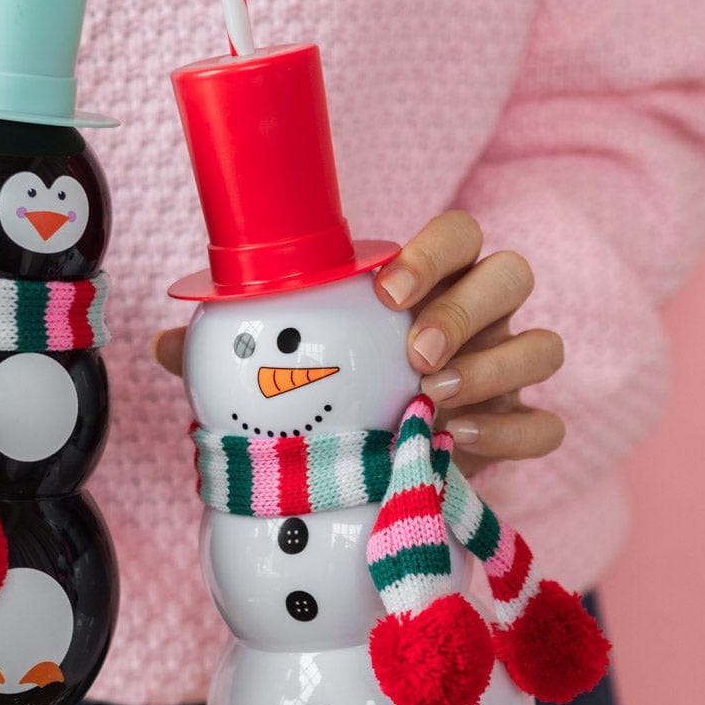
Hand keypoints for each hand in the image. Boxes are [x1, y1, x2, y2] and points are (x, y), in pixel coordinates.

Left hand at [151, 210, 563, 479]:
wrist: (367, 471)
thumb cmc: (329, 394)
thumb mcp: (283, 369)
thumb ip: (231, 351)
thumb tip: (158, 342)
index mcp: (425, 281)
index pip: (457, 233)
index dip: (434, 251)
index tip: (388, 289)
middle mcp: (477, 315)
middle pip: (511, 274)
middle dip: (466, 311)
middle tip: (414, 357)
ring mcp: (505, 368)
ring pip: (542, 344)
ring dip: (492, 371)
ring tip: (431, 406)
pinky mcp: (517, 426)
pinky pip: (546, 422)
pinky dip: (511, 432)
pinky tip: (457, 445)